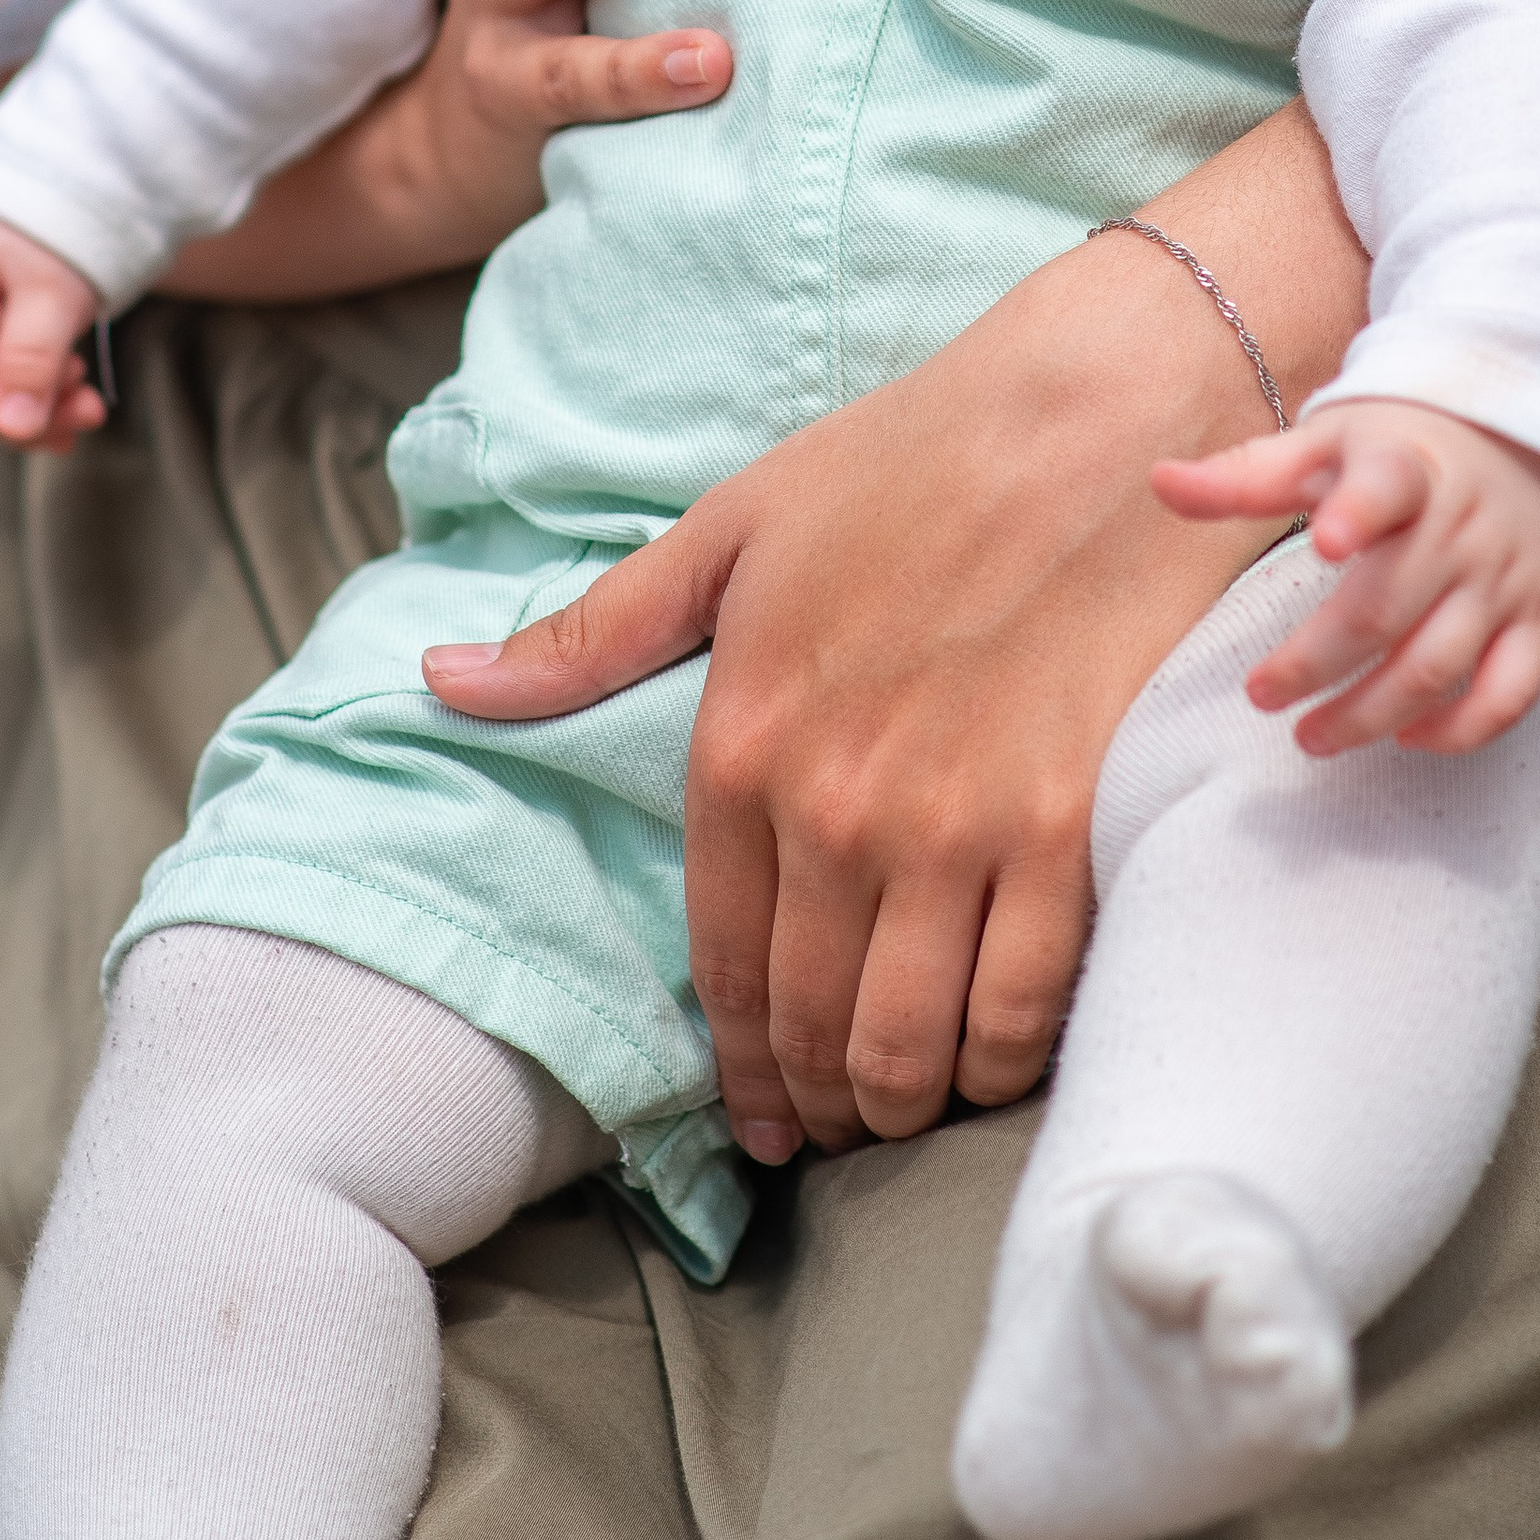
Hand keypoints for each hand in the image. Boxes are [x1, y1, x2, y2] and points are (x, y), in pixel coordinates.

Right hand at [0, 204, 104, 481]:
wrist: (66, 186)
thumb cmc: (54, 225)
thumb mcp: (55, 288)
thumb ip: (32, 355)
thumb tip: (11, 426)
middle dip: (15, 415)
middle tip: (89, 412)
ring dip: (33, 412)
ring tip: (89, 407)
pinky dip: (35, 401)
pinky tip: (73, 403)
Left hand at [423, 102, 1371, 1157]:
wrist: (1095, 410)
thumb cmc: (910, 458)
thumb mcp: (728, 529)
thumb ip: (591, 635)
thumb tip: (444, 682)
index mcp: (742, 743)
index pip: (721, 962)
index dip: (736, 1062)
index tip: (751, 1111)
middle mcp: (837, 807)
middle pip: (813, 1023)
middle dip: (811, 1101)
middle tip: (823, 1129)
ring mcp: (956, 826)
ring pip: (911, 1043)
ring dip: (898, 1101)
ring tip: (901, 1107)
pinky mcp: (1067, 826)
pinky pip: (1024, 1005)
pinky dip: (1001, 1060)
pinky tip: (993, 1060)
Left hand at [1155, 398, 1539, 755]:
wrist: (1523, 443)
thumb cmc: (1401, 451)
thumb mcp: (1327, 445)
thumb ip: (1247, 475)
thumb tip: (1159, 482)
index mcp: (1405, 469)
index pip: (1386, 485)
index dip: (1357, 512)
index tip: (1323, 539)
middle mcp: (1461, 527)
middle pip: (1387, 608)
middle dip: (1317, 661)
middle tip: (1259, 694)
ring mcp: (1504, 579)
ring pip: (1440, 664)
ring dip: (1372, 712)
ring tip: (1311, 736)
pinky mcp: (1537, 620)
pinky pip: (1510, 691)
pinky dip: (1462, 729)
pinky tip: (1407, 738)